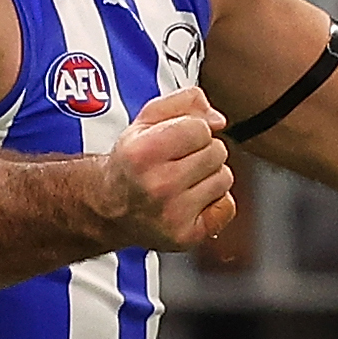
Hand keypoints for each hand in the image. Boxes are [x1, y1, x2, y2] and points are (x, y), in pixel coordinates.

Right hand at [92, 80, 238, 251]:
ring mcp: (173, 214)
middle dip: (202, 152)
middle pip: (216, 152)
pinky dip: (215, 202)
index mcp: (143, 153)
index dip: (192, 129)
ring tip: (184, 181)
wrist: (110, 208)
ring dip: (210, 176)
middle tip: (178, 162)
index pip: (200, 128)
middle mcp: (157, 186)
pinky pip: (227, 207)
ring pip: (225, 178)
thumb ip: (184, 103)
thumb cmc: (132, 162)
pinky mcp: (187, 235)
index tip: (177, 139)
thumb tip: (218, 120)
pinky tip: (193, 200)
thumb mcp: (146, 120)